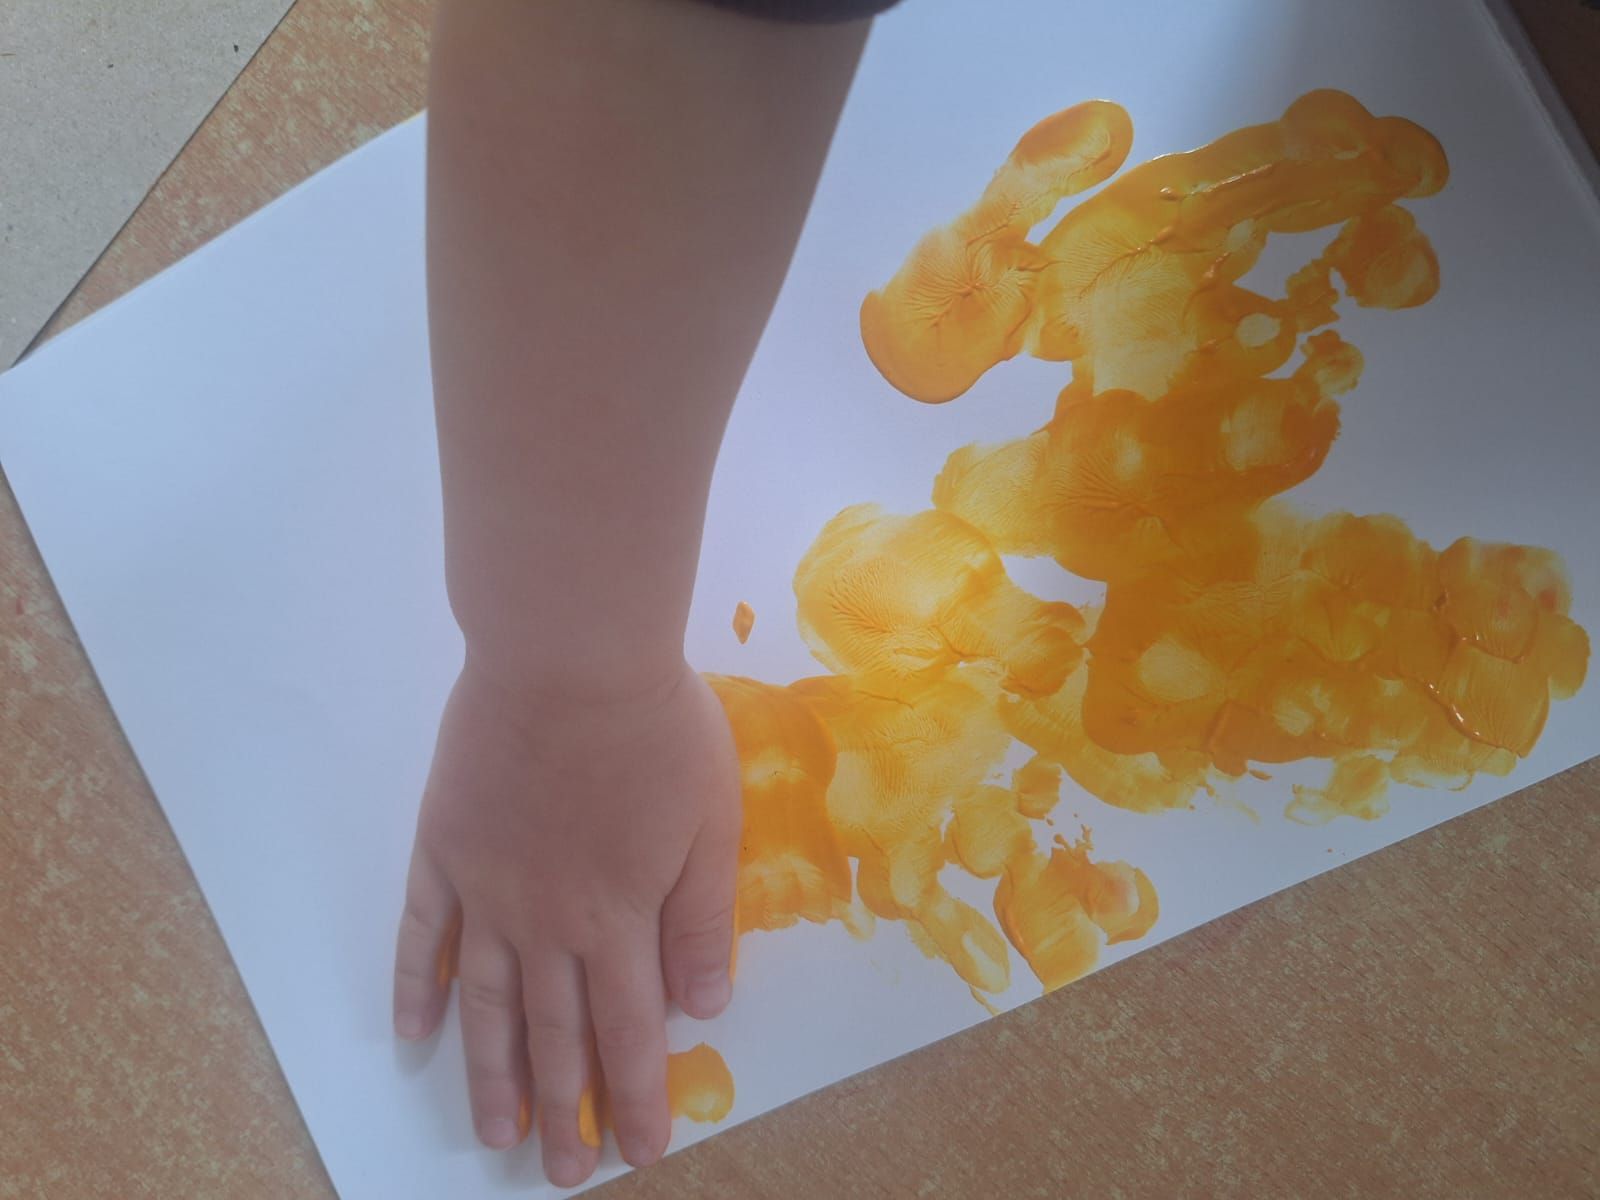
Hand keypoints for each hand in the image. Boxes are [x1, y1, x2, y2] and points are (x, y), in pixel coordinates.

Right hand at [391, 655, 741, 1186]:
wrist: (570, 657)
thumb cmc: (655, 728)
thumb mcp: (710, 821)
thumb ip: (701, 918)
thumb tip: (704, 1006)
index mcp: (620, 917)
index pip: (632, 1032)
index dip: (635, 1097)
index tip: (637, 1151)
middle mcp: (546, 922)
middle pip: (553, 1034)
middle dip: (564, 1111)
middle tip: (565, 1174)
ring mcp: (485, 890)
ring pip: (485, 1003)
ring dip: (489, 1075)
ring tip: (492, 1134)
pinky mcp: (444, 849)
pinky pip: (422, 934)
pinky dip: (418, 987)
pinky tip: (417, 1032)